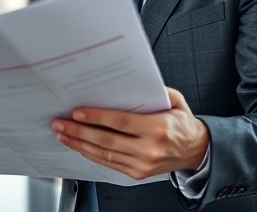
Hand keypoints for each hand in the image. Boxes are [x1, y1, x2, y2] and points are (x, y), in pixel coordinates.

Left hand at [51, 87, 208, 179]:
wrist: (195, 151)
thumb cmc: (182, 124)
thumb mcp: (176, 102)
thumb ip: (155, 91)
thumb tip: (128, 82)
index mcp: (157, 128)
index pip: (120, 123)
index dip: (96, 118)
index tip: (77, 112)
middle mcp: (148, 149)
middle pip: (106, 140)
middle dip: (79, 131)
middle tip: (61, 123)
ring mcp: (142, 164)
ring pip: (104, 154)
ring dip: (79, 144)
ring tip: (63, 134)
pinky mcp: (136, 173)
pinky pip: (108, 163)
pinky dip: (90, 154)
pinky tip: (78, 146)